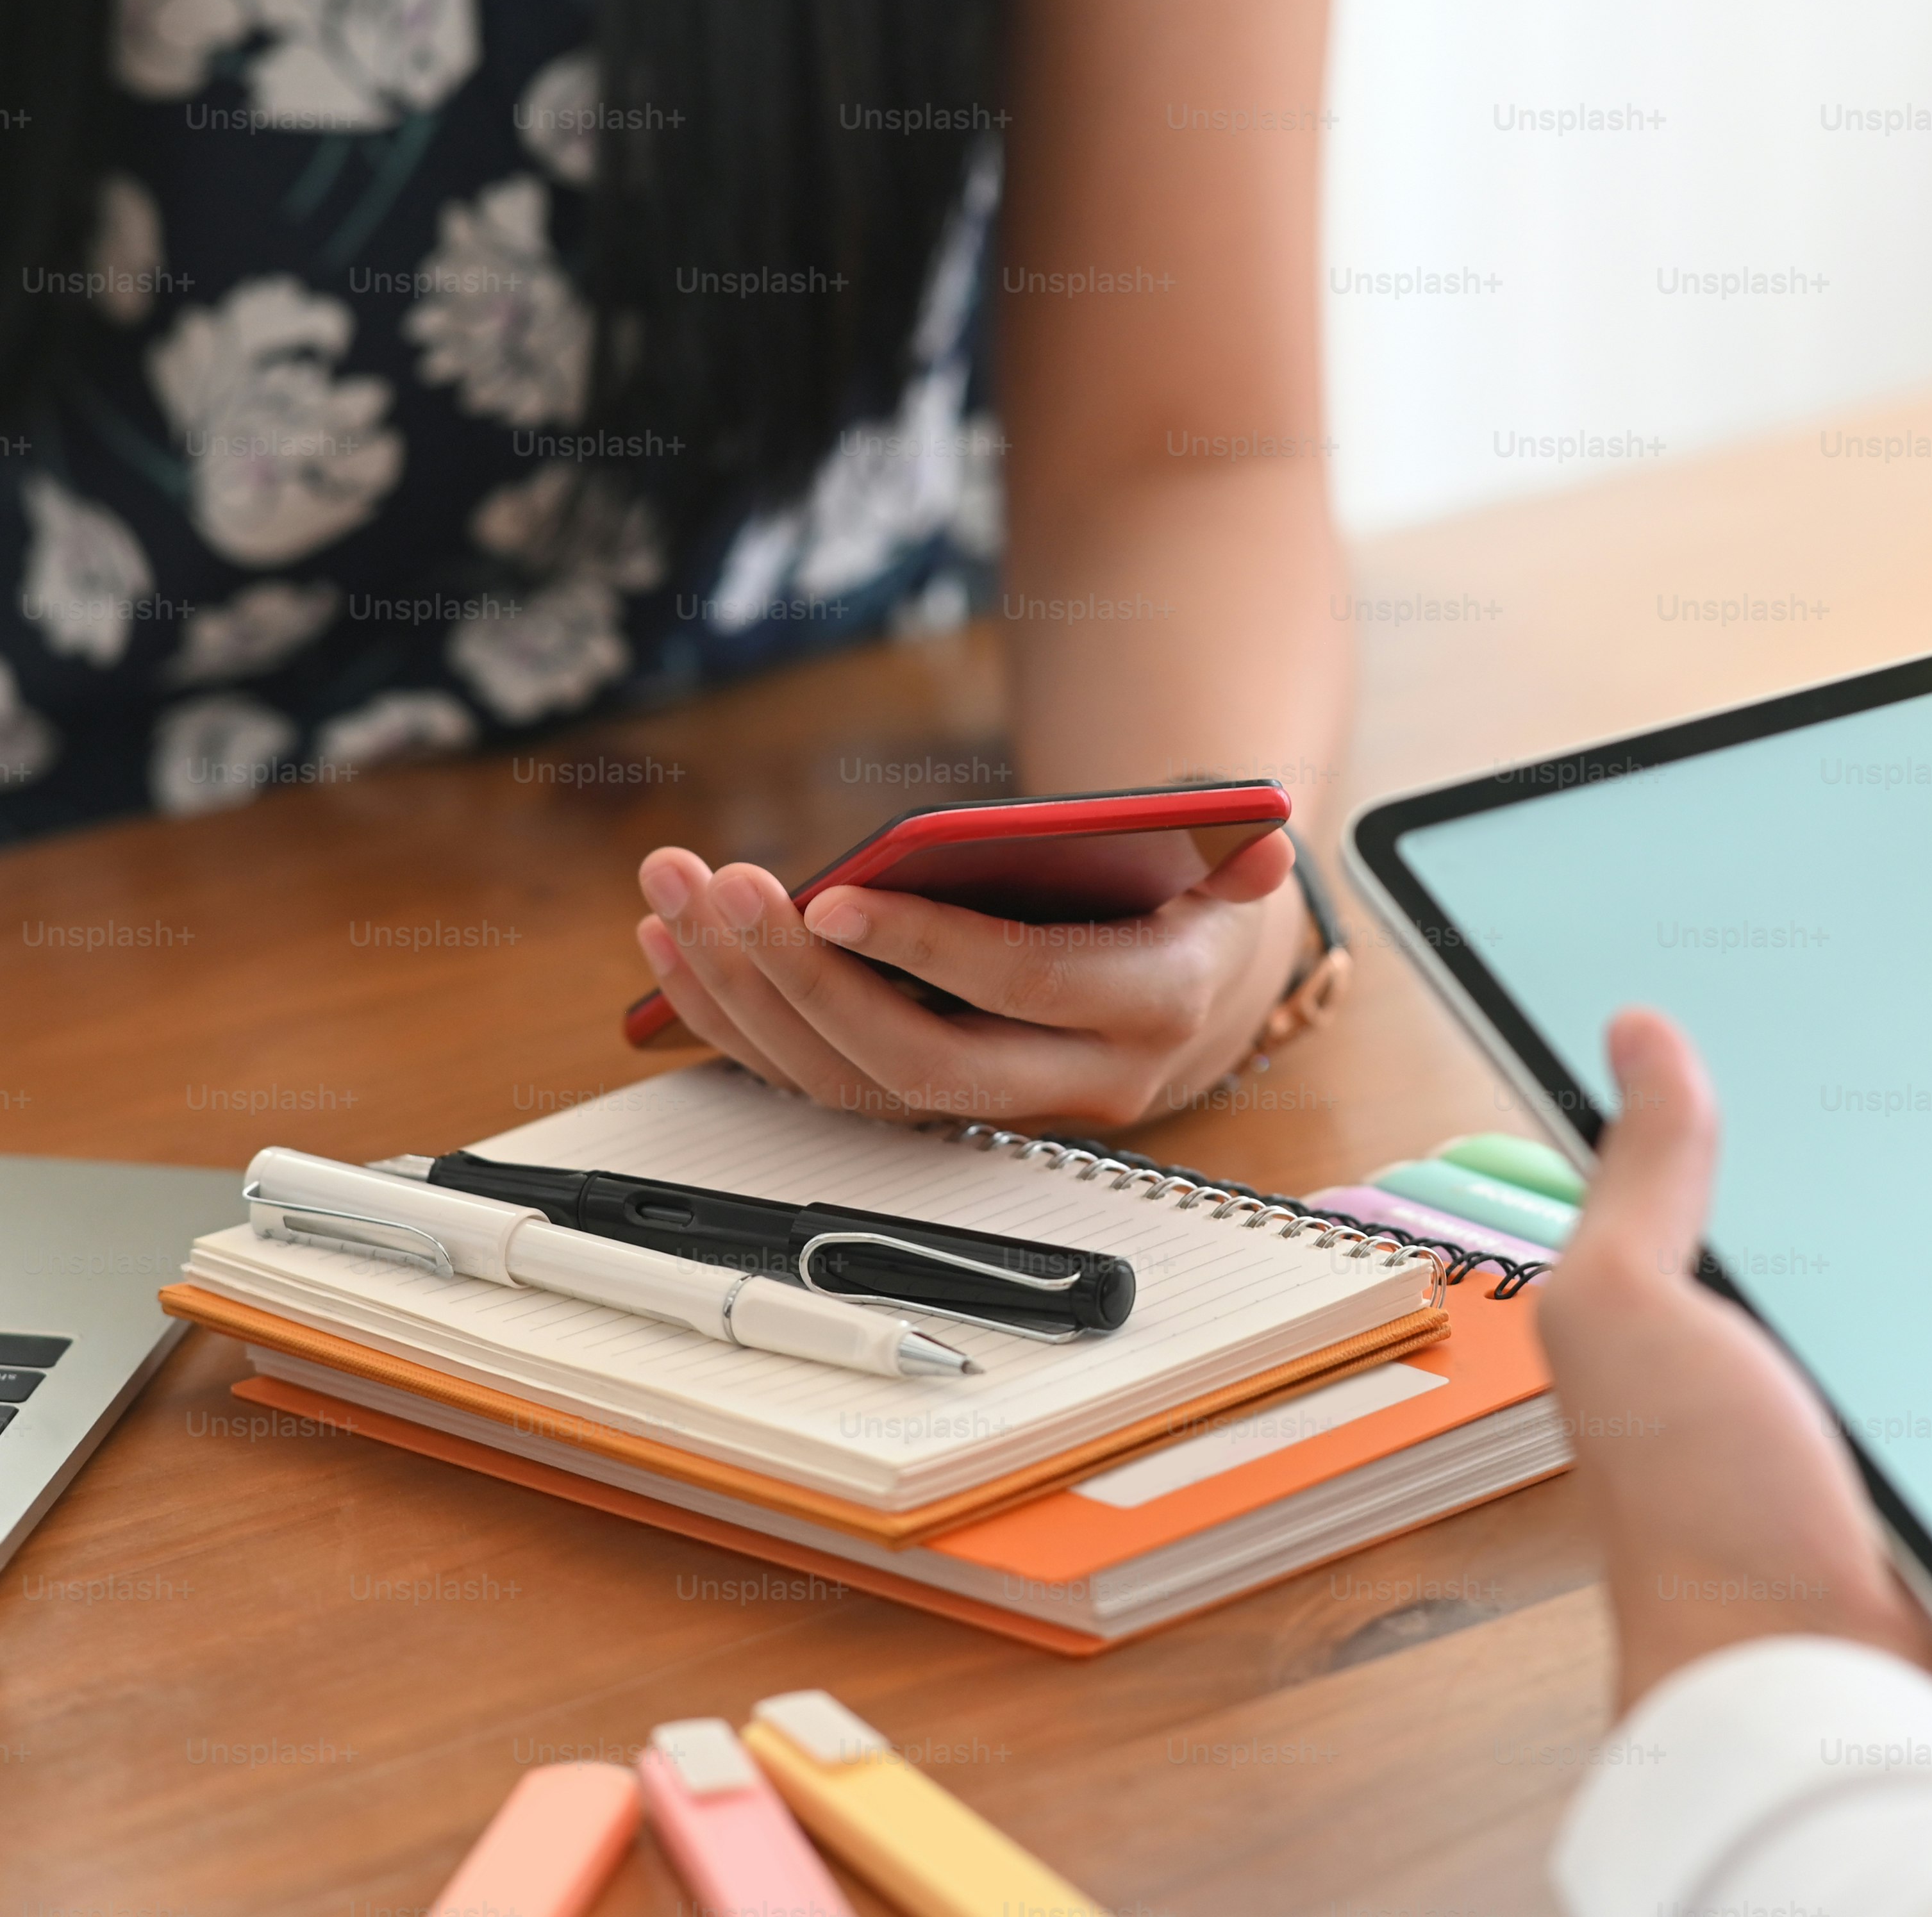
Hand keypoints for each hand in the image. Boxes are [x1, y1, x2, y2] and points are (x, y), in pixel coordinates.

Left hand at [628, 831, 1305, 1125]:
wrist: (1189, 991)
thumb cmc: (1183, 905)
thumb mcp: (1225, 871)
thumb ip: (1239, 850)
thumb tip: (1260, 826)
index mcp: (1143, 1015)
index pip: (1021, 990)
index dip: (924, 950)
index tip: (828, 898)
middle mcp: (1066, 1083)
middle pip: (910, 1059)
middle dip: (797, 978)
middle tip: (717, 885)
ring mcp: (989, 1104)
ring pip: (847, 1082)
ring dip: (741, 994)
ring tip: (672, 897)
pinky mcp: (925, 1098)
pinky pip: (815, 1080)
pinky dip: (732, 1020)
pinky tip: (671, 947)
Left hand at [1535, 1008, 1931, 1743]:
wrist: (1819, 1695)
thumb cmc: (1694, 1519)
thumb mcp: (1625, 1318)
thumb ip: (1636, 1187)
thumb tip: (1638, 1031)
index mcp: (1726, 1303)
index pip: (1776, 1143)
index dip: (1814, 1059)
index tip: (1880, 954)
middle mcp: (1823, 1345)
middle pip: (1905, 1195)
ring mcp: (1927, 1407)